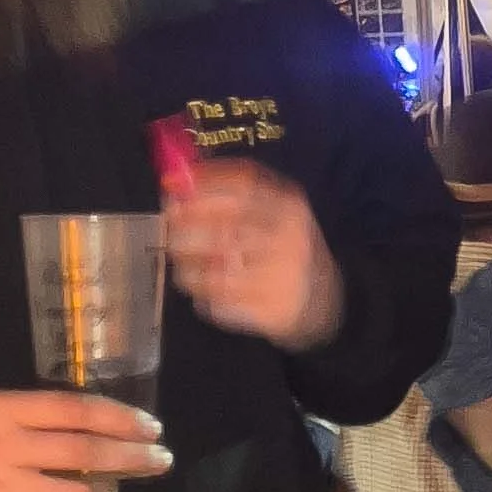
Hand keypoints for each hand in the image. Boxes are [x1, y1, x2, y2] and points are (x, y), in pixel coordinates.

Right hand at [0, 390, 168, 491]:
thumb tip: (108, 427)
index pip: (77, 410)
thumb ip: (40, 418)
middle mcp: (4, 447)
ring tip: (115, 488)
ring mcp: (2, 490)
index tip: (151, 427)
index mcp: (2, 410)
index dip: (122, 418)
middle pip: (87, 452)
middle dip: (134, 457)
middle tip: (160, 459)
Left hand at [163, 161, 346, 348]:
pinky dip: (203, 294)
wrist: (321, 299)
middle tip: (172, 232)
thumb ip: (228, 195)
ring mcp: (283, 277)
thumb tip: (176, 182)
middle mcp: (291, 239)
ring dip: (189, 267)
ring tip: (186, 264)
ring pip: (214, 272)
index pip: (244, 186)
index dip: (201, 186)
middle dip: (185, 230)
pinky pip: (219, 301)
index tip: (171, 187)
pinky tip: (205, 288)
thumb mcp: (271, 212)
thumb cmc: (284, 248)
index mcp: (291, 209)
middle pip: (224, 229)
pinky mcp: (273, 309)